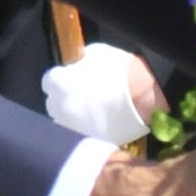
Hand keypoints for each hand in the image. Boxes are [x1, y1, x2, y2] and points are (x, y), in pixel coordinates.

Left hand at [41, 41, 158, 149]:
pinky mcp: (85, 141)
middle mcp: (58, 107)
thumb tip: (75, 65)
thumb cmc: (121, 71)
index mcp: (59, 83)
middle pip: (54, 102)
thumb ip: (79, 61)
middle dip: (64, 98)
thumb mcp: (99, 53)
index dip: (61, 79)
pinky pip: (79, 133)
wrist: (147, 100)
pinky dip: (85, 128)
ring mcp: (70, 127)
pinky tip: (98, 122)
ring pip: (65, 120)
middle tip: (81, 93)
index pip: (48, 81)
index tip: (71, 78)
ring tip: (91, 109)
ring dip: (73, 114)